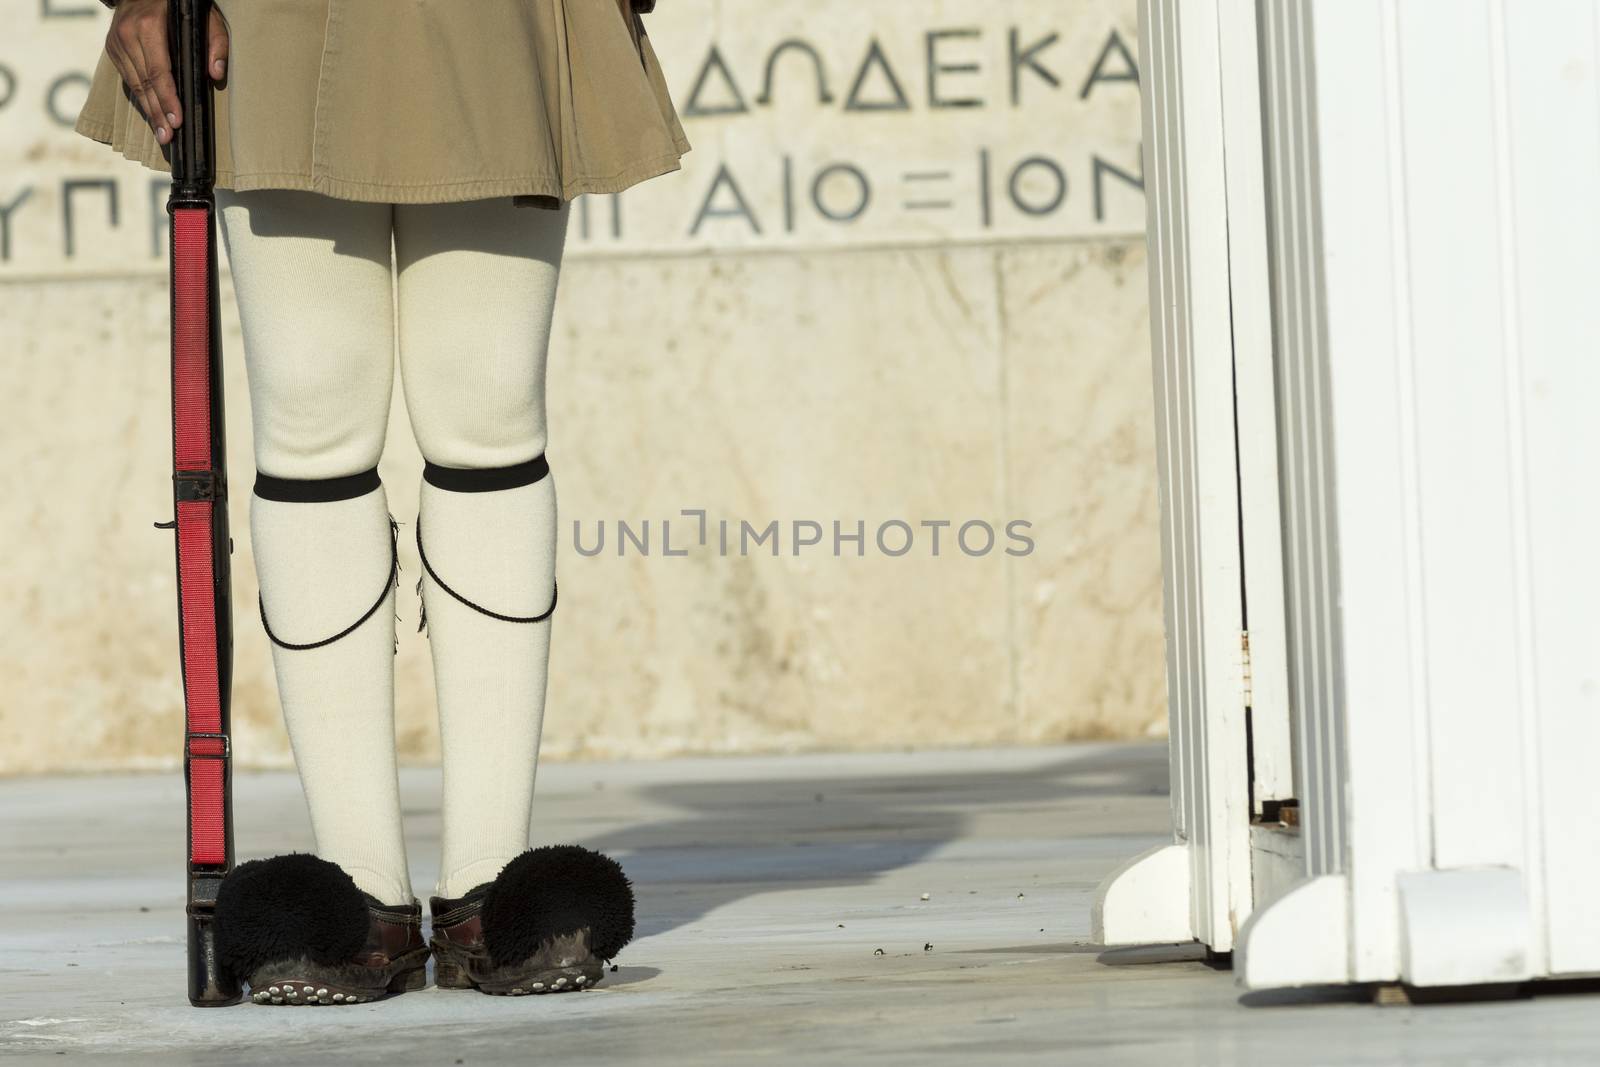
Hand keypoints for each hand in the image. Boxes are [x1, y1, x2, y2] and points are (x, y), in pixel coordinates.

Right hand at [105, 0, 228, 145]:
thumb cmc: (178, 3)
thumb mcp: (205, 17)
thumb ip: (216, 42)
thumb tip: (215, 75)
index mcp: (149, 26)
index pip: (159, 72)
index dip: (167, 99)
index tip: (176, 121)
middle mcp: (128, 35)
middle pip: (144, 83)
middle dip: (158, 113)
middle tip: (168, 138)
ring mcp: (117, 42)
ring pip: (134, 84)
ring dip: (148, 110)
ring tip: (161, 133)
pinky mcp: (113, 47)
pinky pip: (127, 78)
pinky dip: (140, 97)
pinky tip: (151, 114)